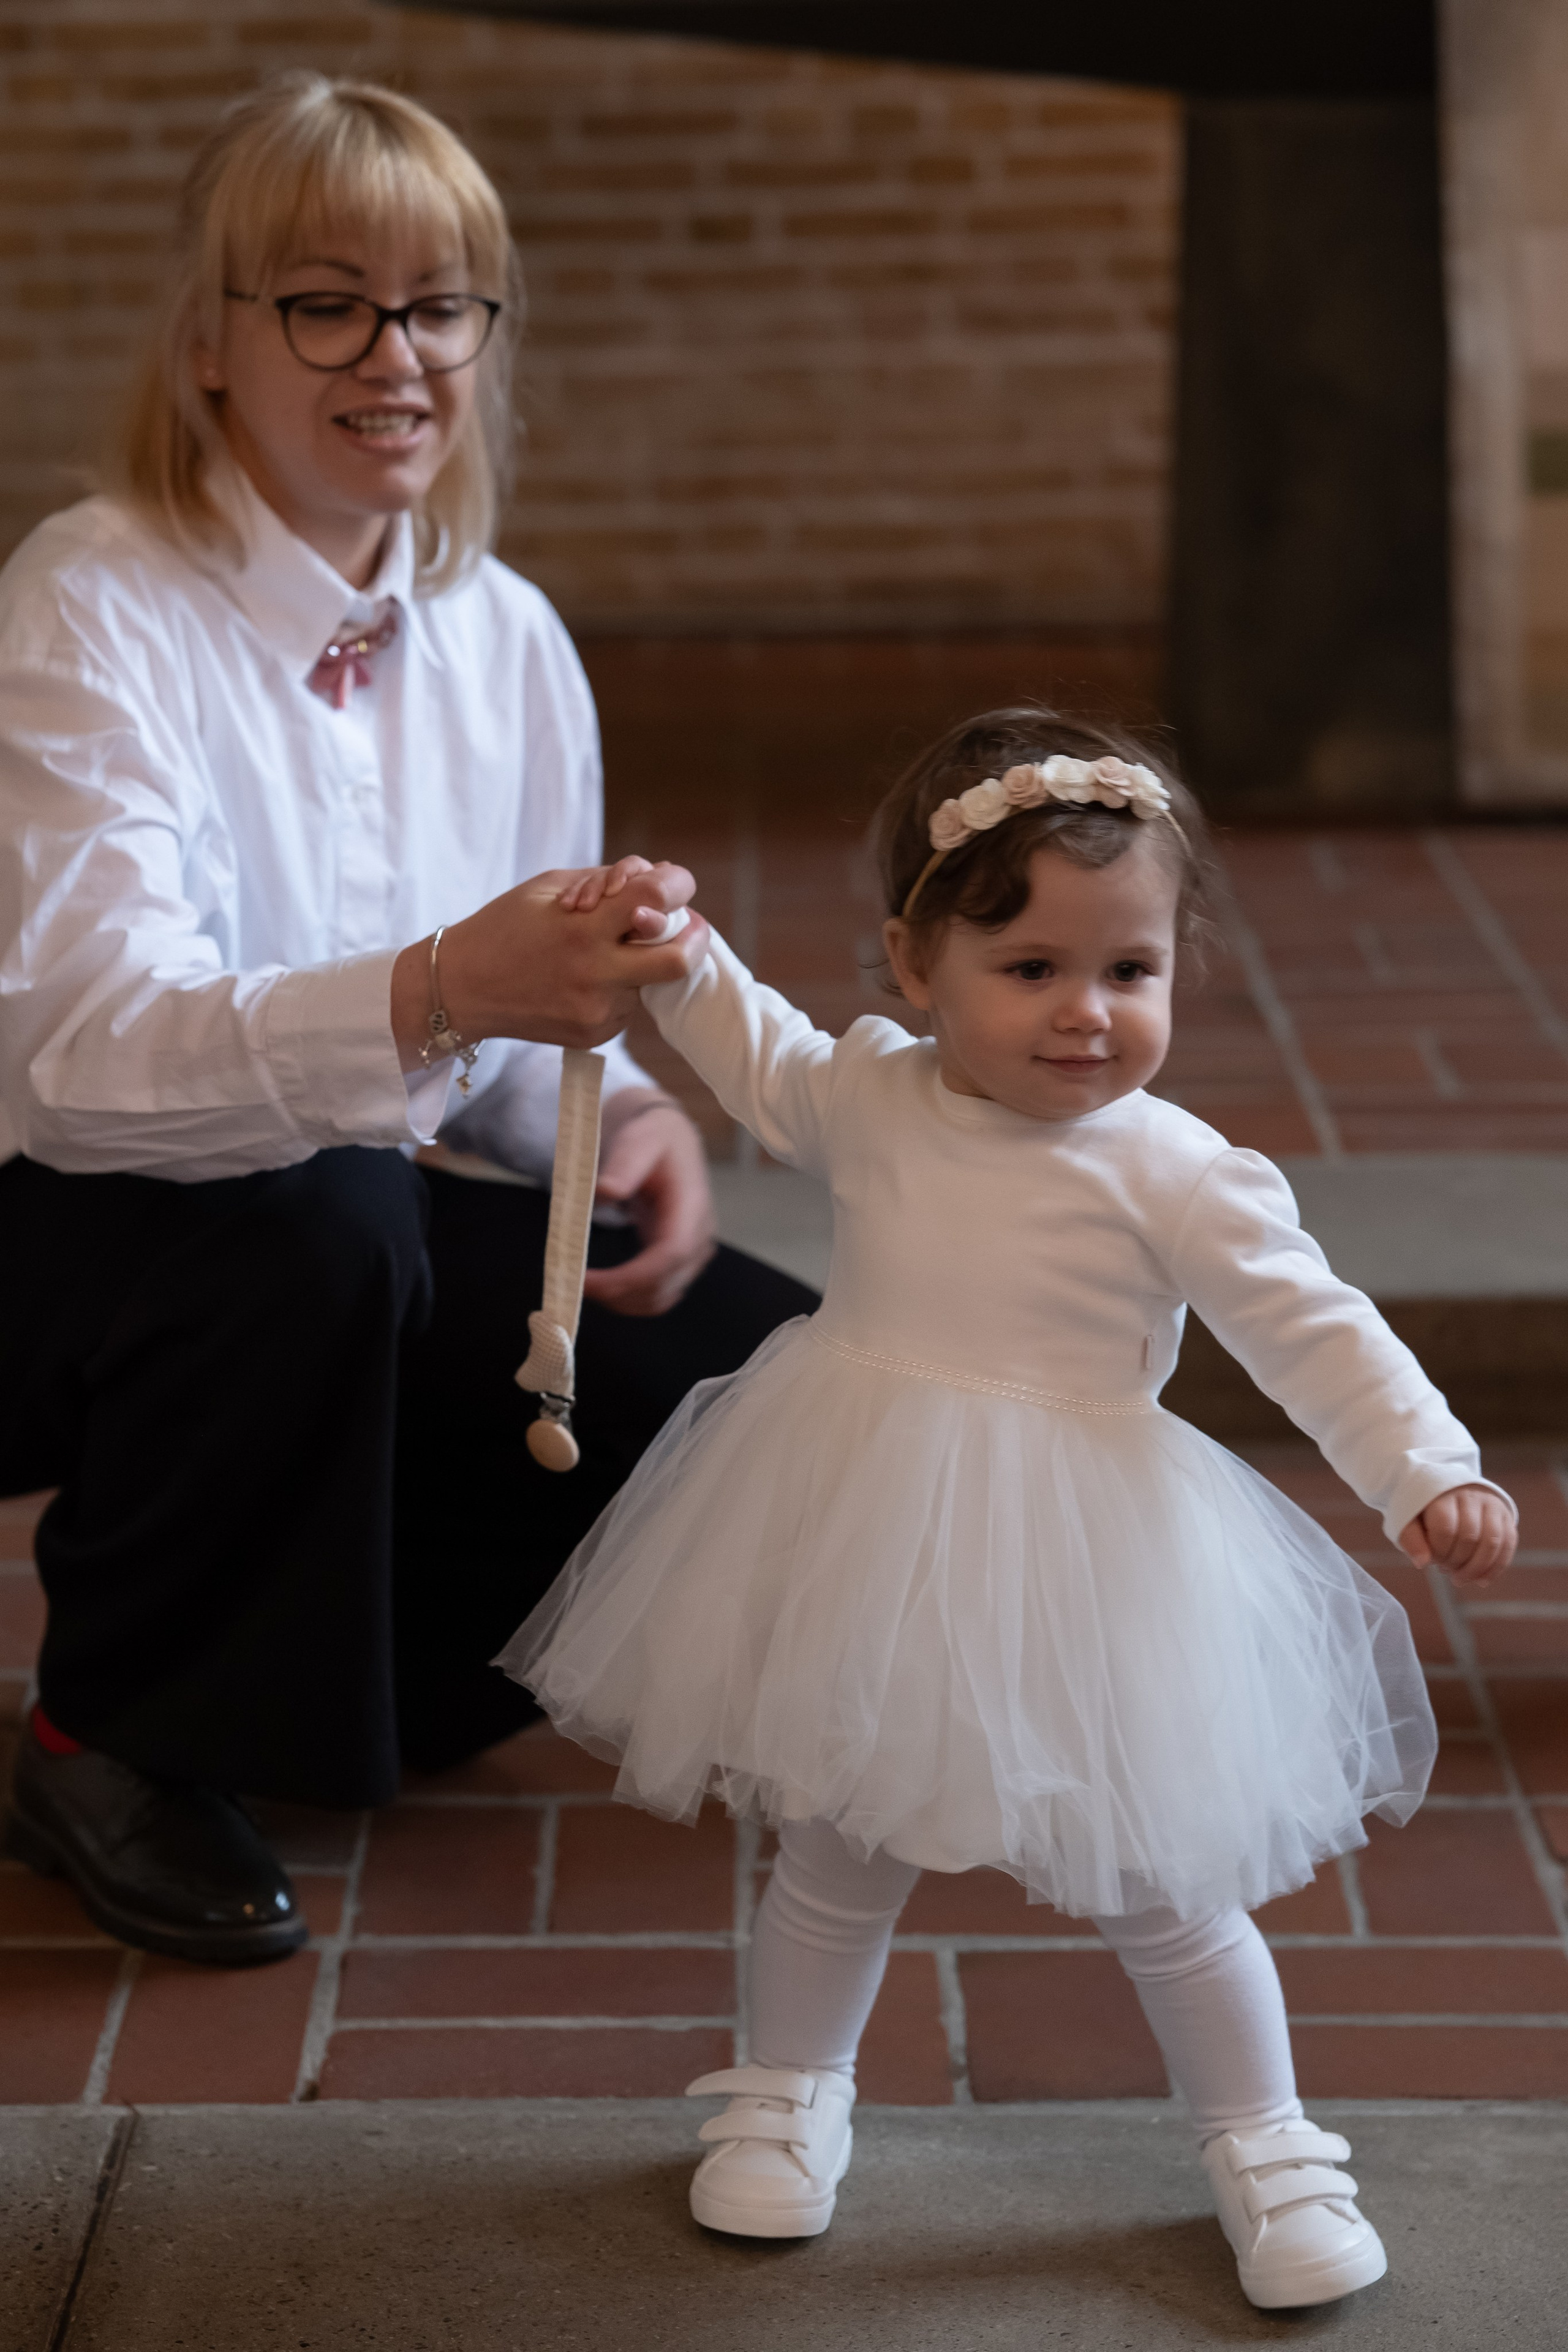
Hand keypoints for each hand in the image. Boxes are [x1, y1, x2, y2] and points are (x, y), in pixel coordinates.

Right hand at [389, 860, 707, 1069]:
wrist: (461, 988)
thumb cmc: (506, 926)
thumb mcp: (552, 887)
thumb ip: (610, 883)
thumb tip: (662, 883)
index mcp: (583, 931)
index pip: (657, 901)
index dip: (676, 885)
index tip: (673, 885)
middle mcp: (595, 976)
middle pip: (680, 961)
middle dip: (693, 937)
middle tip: (687, 925)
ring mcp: (597, 1012)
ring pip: (653, 983)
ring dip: (644, 961)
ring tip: (603, 951)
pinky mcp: (594, 1036)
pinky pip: (630, 1006)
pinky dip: (621, 986)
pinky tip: (586, 979)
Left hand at [582, 1092, 716, 1316]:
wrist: (668, 1139)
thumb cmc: (653, 1137)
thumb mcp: (638, 1139)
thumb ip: (624, 1164)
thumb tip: (605, 1192)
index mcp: (692, 1205)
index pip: (672, 1254)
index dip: (631, 1276)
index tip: (589, 1280)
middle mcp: (700, 1234)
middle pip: (667, 1284)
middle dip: (620, 1294)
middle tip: (575, 1286)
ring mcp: (693, 1251)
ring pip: (663, 1297)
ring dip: (624, 1302)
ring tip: (586, 1286)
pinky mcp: (680, 1260)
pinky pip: (660, 1293)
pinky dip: (631, 1299)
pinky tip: (605, 1287)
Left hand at [1397, 1484, 1515, 1586]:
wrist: (1447, 1486)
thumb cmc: (1424, 1508)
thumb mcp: (1408, 1519)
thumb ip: (1411, 1539)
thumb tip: (1423, 1563)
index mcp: (1442, 1494)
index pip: (1445, 1529)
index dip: (1439, 1552)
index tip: (1432, 1560)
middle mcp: (1470, 1495)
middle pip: (1470, 1537)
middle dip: (1457, 1563)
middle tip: (1445, 1571)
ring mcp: (1491, 1504)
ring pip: (1492, 1542)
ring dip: (1477, 1569)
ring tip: (1461, 1579)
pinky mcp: (1505, 1514)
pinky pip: (1508, 1544)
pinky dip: (1496, 1567)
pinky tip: (1481, 1580)